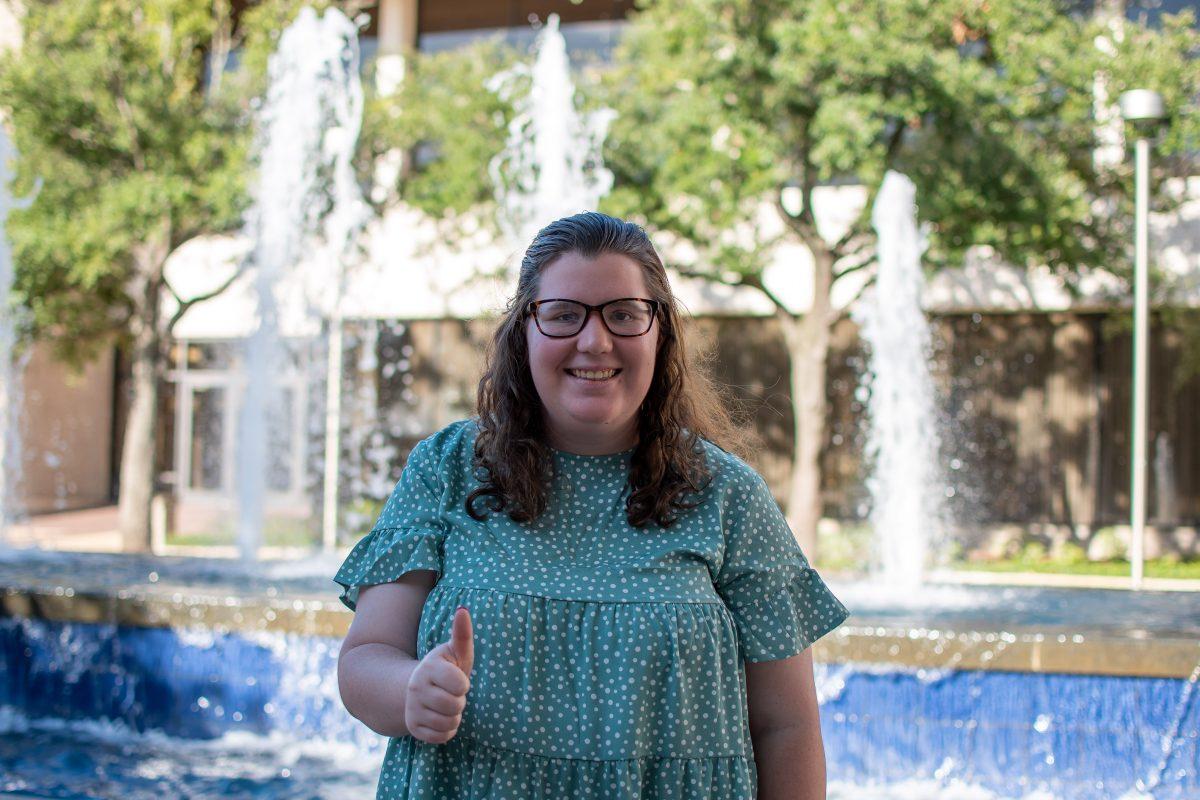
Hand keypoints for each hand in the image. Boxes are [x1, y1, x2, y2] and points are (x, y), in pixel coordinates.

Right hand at [405, 606, 473, 743]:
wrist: (416, 690)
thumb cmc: (445, 668)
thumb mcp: (454, 652)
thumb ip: (462, 634)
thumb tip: (463, 609)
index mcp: (429, 667)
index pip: (459, 684)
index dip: (463, 684)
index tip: (457, 679)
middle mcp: (416, 688)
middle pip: (455, 706)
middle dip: (459, 701)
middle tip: (451, 694)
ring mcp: (412, 709)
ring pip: (449, 723)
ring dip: (454, 716)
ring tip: (446, 704)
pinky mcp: (413, 727)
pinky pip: (441, 736)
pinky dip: (446, 730)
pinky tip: (439, 717)